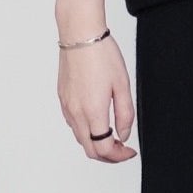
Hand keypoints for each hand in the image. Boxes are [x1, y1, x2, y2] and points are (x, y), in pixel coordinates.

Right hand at [57, 32, 137, 161]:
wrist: (80, 35)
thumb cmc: (102, 55)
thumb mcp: (123, 85)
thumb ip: (125, 114)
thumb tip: (124, 134)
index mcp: (93, 112)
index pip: (104, 149)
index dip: (119, 156)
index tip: (129, 151)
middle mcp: (76, 113)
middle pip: (89, 149)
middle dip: (107, 155)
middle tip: (122, 149)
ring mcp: (67, 106)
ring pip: (80, 138)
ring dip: (96, 143)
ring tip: (112, 135)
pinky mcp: (62, 99)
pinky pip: (73, 124)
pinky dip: (86, 131)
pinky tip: (97, 121)